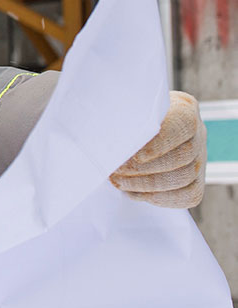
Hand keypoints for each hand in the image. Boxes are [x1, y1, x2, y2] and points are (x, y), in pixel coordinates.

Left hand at [110, 91, 205, 207]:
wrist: (129, 132)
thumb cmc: (123, 118)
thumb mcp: (122, 110)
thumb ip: (121, 119)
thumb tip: (106, 135)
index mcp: (184, 109)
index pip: (183, 126)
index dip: (160, 143)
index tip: (134, 155)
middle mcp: (198, 134)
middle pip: (183, 156)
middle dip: (145, 169)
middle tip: (115, 172)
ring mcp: (200, 158)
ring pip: (184, 177)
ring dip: (147, 185)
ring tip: (118, 183)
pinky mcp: (196, 181)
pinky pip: (188, 195)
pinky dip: (160, 198)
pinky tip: (133, 193)